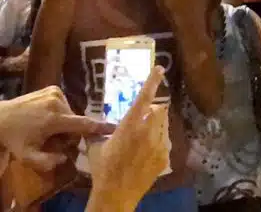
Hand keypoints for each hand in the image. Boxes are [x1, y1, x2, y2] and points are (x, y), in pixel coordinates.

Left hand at [0, 86, 112, 173]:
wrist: (1, 117)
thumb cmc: (15, 138)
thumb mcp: (27, 156)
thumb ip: (47, 162)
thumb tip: (66, 158)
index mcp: (55, 120)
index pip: (83, 124)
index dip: (99, 127)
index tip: (114, 127)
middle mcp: (58, 103)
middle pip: (75, 120)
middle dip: (70, 132)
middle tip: (54, 140)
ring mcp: (56, 92)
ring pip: (71, 111)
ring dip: (65, 121)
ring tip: (48, 127)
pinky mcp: (53, 87)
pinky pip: (64, 102)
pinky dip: (60, 111)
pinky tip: (46, 116)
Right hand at [87, 66, 168, 211]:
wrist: (115, 195)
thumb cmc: (103, 169)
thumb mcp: (97, 148)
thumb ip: (98, 133)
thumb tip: (91, 127)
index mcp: (130, 124)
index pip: (144, 97)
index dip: (152, 81)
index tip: (160, 68)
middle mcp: (148, 130)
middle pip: (159, 109)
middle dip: (152, 111)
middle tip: (142, 122)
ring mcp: (159, 143)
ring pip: (164, 124)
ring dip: (156, 126)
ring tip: (142, 141)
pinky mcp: (165, 156)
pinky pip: (165, 141)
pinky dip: (158, 143)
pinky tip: (145, 155)